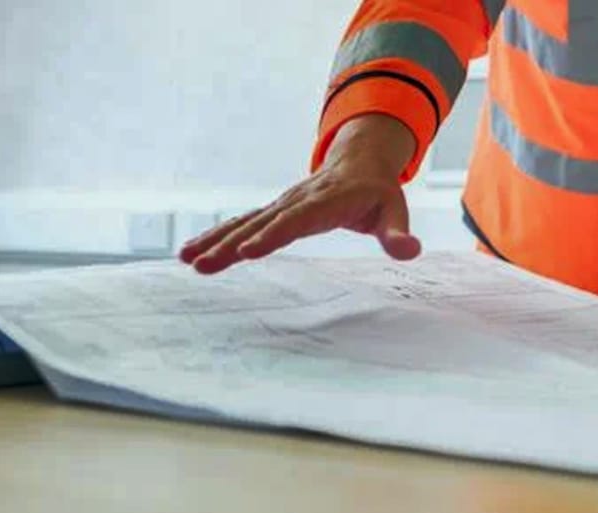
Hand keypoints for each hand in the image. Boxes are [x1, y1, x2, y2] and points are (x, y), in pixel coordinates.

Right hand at [179, 114, 421, 274]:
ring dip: (215, 241)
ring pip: (245, 223)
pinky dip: (216, 236)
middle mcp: (297, 200)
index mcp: (326, 201)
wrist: (361, 161)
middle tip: (204, 265)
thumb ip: (398, 234)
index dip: (272, 235)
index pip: (296, 221)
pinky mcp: (273, 211)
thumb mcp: (395, 211)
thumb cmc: (379, 192)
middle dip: (231, 245)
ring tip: (188, 260)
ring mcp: (281, 204)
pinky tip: (192, 253)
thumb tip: (410, 251)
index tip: (248, 252)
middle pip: (261, 224)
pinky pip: (241, 223)